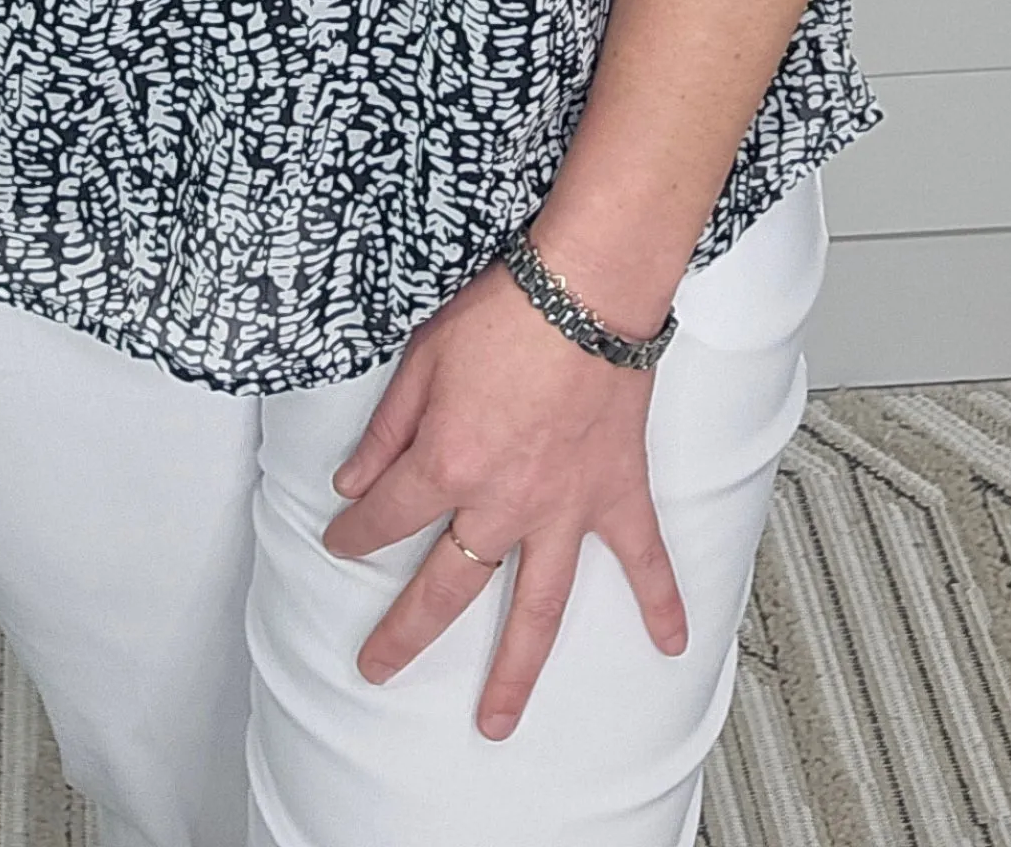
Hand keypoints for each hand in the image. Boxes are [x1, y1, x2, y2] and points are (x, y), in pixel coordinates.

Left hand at [322, 262, 686, 736]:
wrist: (584, 288)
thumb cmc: (503, 310)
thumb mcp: (421, 358)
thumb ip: (386, 428)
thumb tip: (351, 481)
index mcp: (447, 465)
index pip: (385, 518)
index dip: (354, 533)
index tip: (340, 541)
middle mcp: (502, 504)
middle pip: (445, 586)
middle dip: (404, 632)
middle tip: (377, 668)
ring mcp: (563, 508)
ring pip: (535, 607)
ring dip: (514, 671)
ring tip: (495, 721)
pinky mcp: (614, 494)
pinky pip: (643, 559)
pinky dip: (662, 601)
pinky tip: (671, 646)